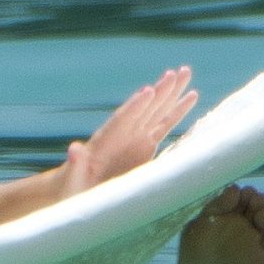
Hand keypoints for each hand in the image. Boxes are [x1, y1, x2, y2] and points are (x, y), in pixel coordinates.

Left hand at [60, 66, 197, 194]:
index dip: (134, 107)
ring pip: (156, 110)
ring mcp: (134, 138)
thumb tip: (74, 149)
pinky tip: (191, 96)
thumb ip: (75, 164)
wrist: (79, 191)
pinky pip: (163, 125)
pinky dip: (177, 111)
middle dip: (159, 91)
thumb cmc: (73, 187)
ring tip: (186, 72)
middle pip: (143, 108)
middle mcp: (121, 134)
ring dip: (171, 93)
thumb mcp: (72, 178)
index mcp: (104, 141)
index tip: (148, 91)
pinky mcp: (145, 146)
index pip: (121, 121)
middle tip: (176, 72)